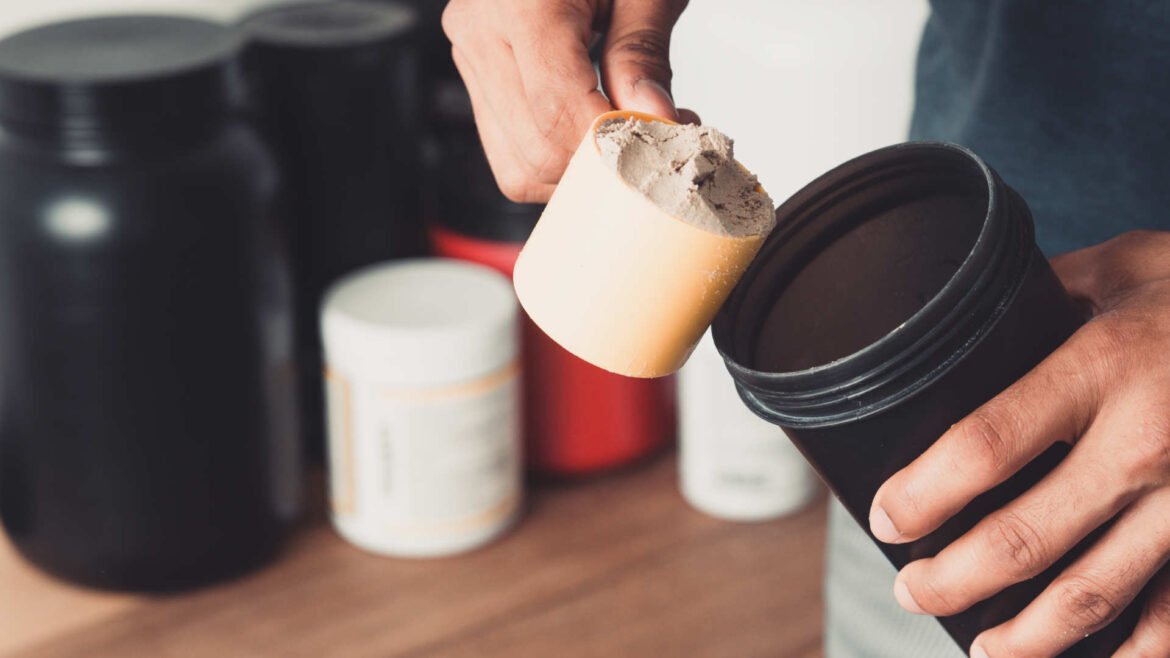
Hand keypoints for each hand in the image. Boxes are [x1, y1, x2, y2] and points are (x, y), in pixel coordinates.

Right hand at [442, 0, 696, 201]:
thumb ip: (642, 54)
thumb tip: (653, 122)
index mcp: (520, 6)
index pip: (561, 116)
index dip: (618, 145)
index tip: (669, 138)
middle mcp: (479, 32)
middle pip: (536, 151)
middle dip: (603, 163)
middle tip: (661, 136)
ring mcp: (470, 54)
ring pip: (518, 165)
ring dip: (580, 168)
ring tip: (629, 131)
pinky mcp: (476, 70)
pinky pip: (510, 148)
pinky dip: (558, 155)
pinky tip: (597, 126)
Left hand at [868, 230, 1169, 656]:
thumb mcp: (1127, 266)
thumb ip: (1047, 294)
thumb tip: (971, 316)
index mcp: (1102, 365)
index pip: (984, 446)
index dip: (921, 494)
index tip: (887, 519)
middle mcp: (1145, 442)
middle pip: (1023, 540)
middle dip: (949, 581)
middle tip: (912, 590)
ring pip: (1092, 597)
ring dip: (1023, 637)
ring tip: (978, 645)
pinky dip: (1130, 654)